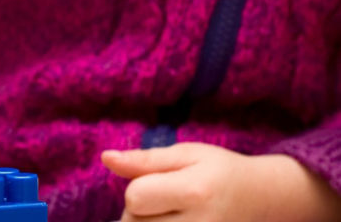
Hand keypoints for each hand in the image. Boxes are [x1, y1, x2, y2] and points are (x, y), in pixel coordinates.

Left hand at [103, 143, 340, 221]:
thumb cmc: (220, 171)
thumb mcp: (186, 154)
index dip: (138, 188)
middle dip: (140, 212)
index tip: (158, 183)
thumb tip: (106, 158)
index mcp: (195, 191)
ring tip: (168, 215)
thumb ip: (144, 160)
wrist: (264, 200)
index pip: (135, 198)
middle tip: (165, 202)